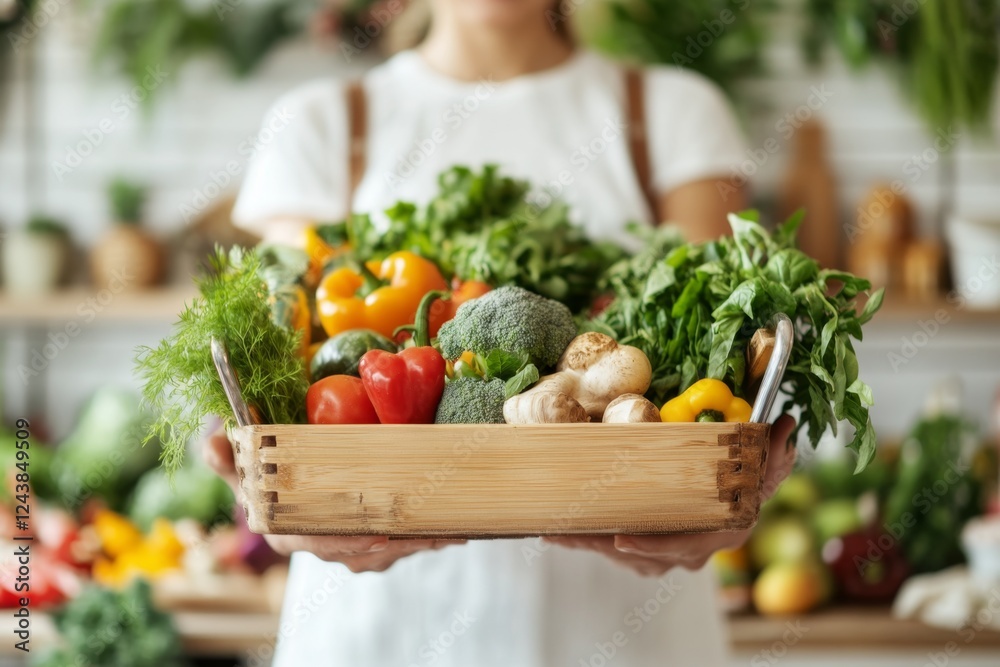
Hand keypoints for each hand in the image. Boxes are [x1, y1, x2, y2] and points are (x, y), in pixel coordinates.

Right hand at [202, 426, 463, 572]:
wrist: (281, 498)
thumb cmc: (263, 482)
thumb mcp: (242, 470)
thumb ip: (226, 457)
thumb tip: (211, 440)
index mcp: (289, 533)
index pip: (320, 542)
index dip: (350, 540)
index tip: (380, 532)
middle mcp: (320, 547)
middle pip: (363, 552)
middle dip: (399, 545)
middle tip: (431, 533)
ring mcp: (346, 551)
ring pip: (386, 553)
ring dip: (417, 544)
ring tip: (449, 532)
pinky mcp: (369, 547)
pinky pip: (399, 547)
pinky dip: (425, 540)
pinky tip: (453, 533)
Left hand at [545, 415, 796, 576]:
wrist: (732, 510)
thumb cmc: (743, 488)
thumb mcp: (762, 472)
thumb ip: (775, 453)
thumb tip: (784, 425)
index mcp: (714, 534)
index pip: (680, 545)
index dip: (651, 544)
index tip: (621, 538)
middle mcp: (686, 552)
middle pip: (636, 552)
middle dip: (598, 542)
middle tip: (564, 530)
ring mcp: (662, 556)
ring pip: (617, 551)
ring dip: (584, 539)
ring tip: (550, 527)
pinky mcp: (641, 551)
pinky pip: (608, 546)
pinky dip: (581, 537)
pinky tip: (552, 529)